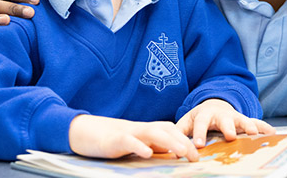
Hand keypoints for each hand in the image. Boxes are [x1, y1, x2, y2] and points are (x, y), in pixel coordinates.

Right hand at [69, 115, 198, 160]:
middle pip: (166, 130)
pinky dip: (139, 146)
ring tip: (181, 152)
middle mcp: (142, 128)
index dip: (186, 140)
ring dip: (169, 142)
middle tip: (195, 156)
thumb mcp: (139, 143)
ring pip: (152, 133)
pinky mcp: (115, 140)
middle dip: (183, 142)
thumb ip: (156, 146)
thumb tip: (175, 153)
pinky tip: (147, 153)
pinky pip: (129, 141)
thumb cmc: (116, 140)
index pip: (172, 131)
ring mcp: (129, 132)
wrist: (89, 132)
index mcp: (148, 129)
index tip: (197, 154)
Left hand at [176, 99, 274, 147]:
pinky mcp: (244, 121)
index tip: (199, 144)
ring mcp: (234, 117)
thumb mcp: (187, 122)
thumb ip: (180, 132)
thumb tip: (172, 147)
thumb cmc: (198, 118)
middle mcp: (221, 114)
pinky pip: (256, 123)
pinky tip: (272, 133)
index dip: (200, 132)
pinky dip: (264, 127)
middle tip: (231, 136)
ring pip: (242, 120)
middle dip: (227, 127)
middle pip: (224, 119)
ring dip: (248, 126)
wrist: (212, 105)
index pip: (201, 123)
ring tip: (254, 134)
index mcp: (204, 114)